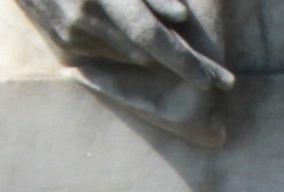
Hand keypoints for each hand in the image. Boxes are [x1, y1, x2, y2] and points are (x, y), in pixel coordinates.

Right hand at [24, 0, 232, 90]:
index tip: (214, 80)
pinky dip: (128, 51)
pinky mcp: (62, 42)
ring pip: (128, 56)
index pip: (153, 36)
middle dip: (184, 65)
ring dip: (157, 60)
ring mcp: (72, 34)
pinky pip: (107, 54)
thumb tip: (179, 16)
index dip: (185, 60)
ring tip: (195, 69)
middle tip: (221, 83)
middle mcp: (87, 18)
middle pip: (147, 53)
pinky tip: (141, 49)